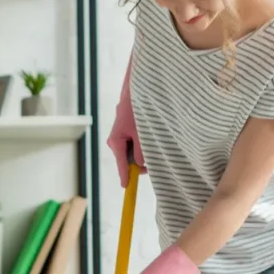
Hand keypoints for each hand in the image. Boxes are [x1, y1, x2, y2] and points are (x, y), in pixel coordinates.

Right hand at [107, 56, 144, 187]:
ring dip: (146, 149)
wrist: (139, 85)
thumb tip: (144, 166)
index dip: (126, 177)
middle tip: (157, 156)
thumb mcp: (143, 132)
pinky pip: (137, 142)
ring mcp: (123, 134)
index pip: (122, 164)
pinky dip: (146, 141)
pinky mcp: (129, 129)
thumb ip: (143, 151)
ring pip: (135, 151)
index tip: (126, 188)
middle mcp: (117, 139)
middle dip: (142, 162)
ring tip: (156, 136)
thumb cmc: (139, 107)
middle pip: (129, 160)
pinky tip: (153, 132)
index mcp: (116, 141)